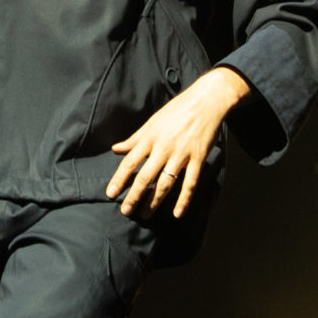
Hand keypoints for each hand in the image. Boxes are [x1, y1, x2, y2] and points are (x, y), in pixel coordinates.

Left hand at [106, 68, 251, 218]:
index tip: (111, 193)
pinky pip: (190, 183)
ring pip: (165, 183)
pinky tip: (177, 213)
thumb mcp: (152, 121)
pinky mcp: (198, 158)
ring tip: (144, 215)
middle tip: (125, 211)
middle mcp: (163, 148)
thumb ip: (135, 138)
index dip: (120, 179)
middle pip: (145, 177)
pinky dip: (183, 199)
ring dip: (154, 201)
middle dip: (134, 196)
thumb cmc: (177, 110)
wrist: (206, 101)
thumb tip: (115, 149)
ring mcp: (181, 154)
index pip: (130, 162)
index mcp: (150, 138)